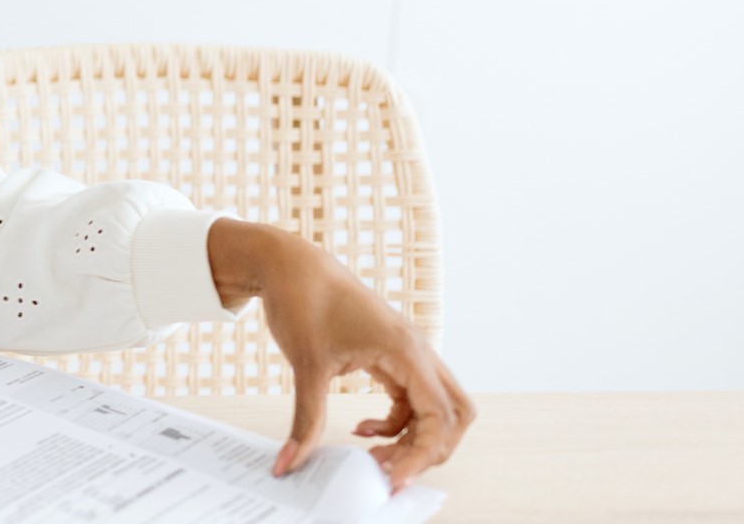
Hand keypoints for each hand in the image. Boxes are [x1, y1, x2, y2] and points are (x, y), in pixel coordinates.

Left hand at [208, 219, 475, 492]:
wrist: (289, 264)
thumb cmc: (303, 300)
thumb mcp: (305, 367)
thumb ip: (305, 421)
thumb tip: (289, 463)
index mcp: (406, 351)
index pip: (439, 417)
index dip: (422, 455)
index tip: (390, 478)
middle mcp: (416, 351)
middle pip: (454, 415)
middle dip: (429, 449)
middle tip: (387, 469)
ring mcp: (407, 353)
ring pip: (436, 408)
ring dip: (413, 438)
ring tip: (372, 455)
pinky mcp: (392, 356)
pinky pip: (412, 400)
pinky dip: (396, 422)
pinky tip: (362, 428)